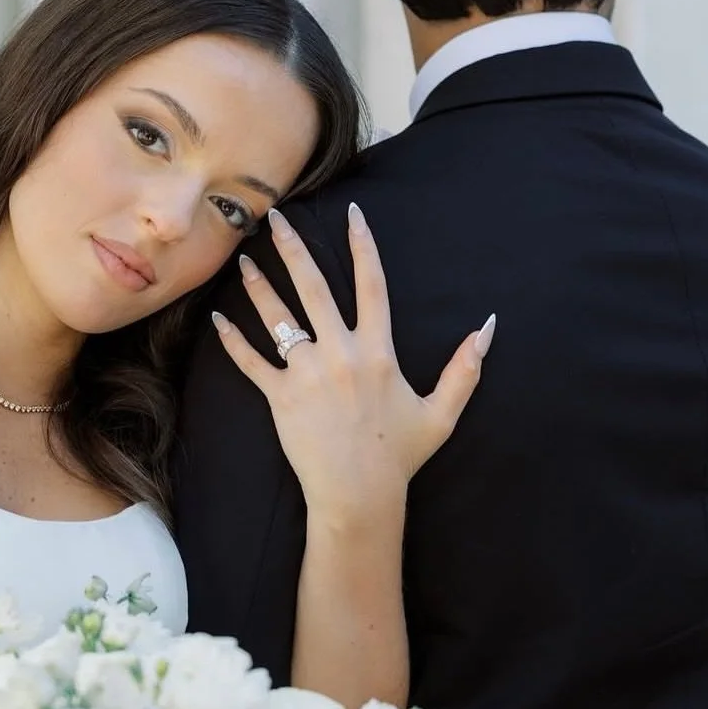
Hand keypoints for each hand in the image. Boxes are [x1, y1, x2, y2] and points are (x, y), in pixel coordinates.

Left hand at [213, 204, 494, 523]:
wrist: (360, 495)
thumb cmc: (400, 456)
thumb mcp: (442, 412)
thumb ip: (466, 368)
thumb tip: (489, 327)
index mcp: (379, 352)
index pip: (372, 285)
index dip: (363, 246)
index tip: (352, 213)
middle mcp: (342, 354)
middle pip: (314, 288)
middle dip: (294, 249)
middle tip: (276, 219)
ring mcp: (308, 374)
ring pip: (279, 319)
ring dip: (259, 286)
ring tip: (242, 260)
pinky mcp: (281, 398)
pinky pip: (252, 363)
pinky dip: (233, 341)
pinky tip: (218, 319)